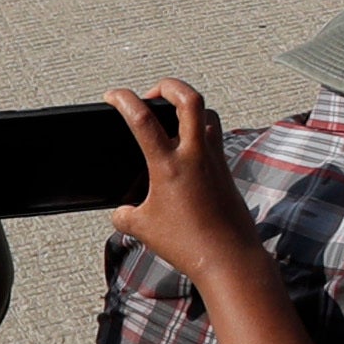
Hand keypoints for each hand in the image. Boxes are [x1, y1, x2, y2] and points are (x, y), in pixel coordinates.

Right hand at [107, 81, 262, 281]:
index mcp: (169, 165)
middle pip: (189, 98)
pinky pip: (215, 137)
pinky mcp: (226, 171)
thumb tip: (122, 212)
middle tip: (152, 93)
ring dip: (189, 106)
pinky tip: (188, 148)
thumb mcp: (143, 229)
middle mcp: (195, 155)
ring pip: (208, 114)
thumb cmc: (188, 244)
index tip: (113, 95)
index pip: (143, 119)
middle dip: (168, 85)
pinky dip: (200, 131)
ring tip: (172, 116)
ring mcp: (214, 160)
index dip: (124, 100)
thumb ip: (126, 215)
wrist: (229, 258)